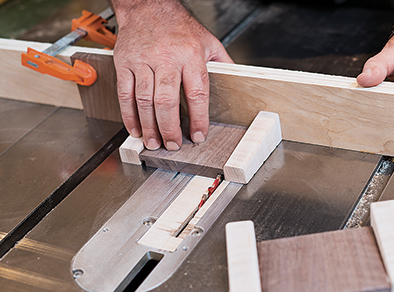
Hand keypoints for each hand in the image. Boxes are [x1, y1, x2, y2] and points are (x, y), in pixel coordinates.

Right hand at [112, 0, 232, 149]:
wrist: (148, 6)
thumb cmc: (178, 26)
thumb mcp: (208, 41)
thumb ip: (222, 63)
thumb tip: (237, 82)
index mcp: (190, 56)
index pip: (196, 94)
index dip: (198, 119)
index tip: (198, 136)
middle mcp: (166, 59)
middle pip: (167, 101)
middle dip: (170, 129)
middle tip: (173, 145)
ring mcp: (143, 61)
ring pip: (144, 101)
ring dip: (149, 127)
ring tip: (154, 143)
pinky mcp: (124, 62)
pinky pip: (125, 94)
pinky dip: (129, 115)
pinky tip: (135, 129)